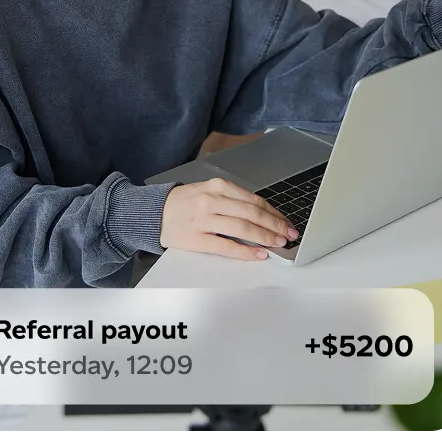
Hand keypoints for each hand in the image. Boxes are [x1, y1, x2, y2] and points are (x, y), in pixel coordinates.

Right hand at [160, 177, 298, 260]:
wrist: (153, 212)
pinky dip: (246, 251)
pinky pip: (226, 246)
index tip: (286, 222)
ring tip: (278, 244)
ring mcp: (203, 219)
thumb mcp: (208, 191)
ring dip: (265, 237)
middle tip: (289, 234)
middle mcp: (212, 200)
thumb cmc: (183, 203)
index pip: (253, 200)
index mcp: (217, 186)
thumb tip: (262, 216)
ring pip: (243, 228)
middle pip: (252, 213)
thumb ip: (232, 200)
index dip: (274, 212)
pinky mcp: (196, 238)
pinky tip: (258, 254)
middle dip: (275, 225)